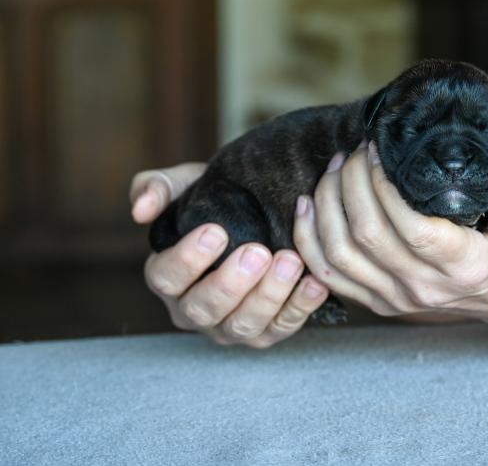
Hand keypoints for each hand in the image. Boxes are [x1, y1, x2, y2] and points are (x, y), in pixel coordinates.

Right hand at [130, 163, 329, 347]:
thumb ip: (155, 188)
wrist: (256, 213)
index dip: (188, 259)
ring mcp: (229, 328)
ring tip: (289, 261)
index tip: (216, 232)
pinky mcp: (266, 333)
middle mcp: (193, 310)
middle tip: (257, 252)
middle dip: (231, 283)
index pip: (167, 277)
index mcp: (167, 277)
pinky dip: (301, 307)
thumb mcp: (183, 185)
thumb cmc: (215, 202)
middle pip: (204, 308)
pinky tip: (315, 283)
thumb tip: (140, 210)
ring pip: (243, 325)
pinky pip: (282, 327)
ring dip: (268, 295)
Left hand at [293, 139, 487, 330]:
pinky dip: (309, 240)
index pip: (412, 228)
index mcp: (467, 264)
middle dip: (350, 183)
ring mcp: (402, 301)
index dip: (383, 185)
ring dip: (325, 205)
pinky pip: (328, 276)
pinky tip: (309, 205)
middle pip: (367, 236)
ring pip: (338, 255)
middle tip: (355, 152)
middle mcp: (429, 289)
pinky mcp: (383, 304)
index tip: (379, 151)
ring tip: (335, 169)